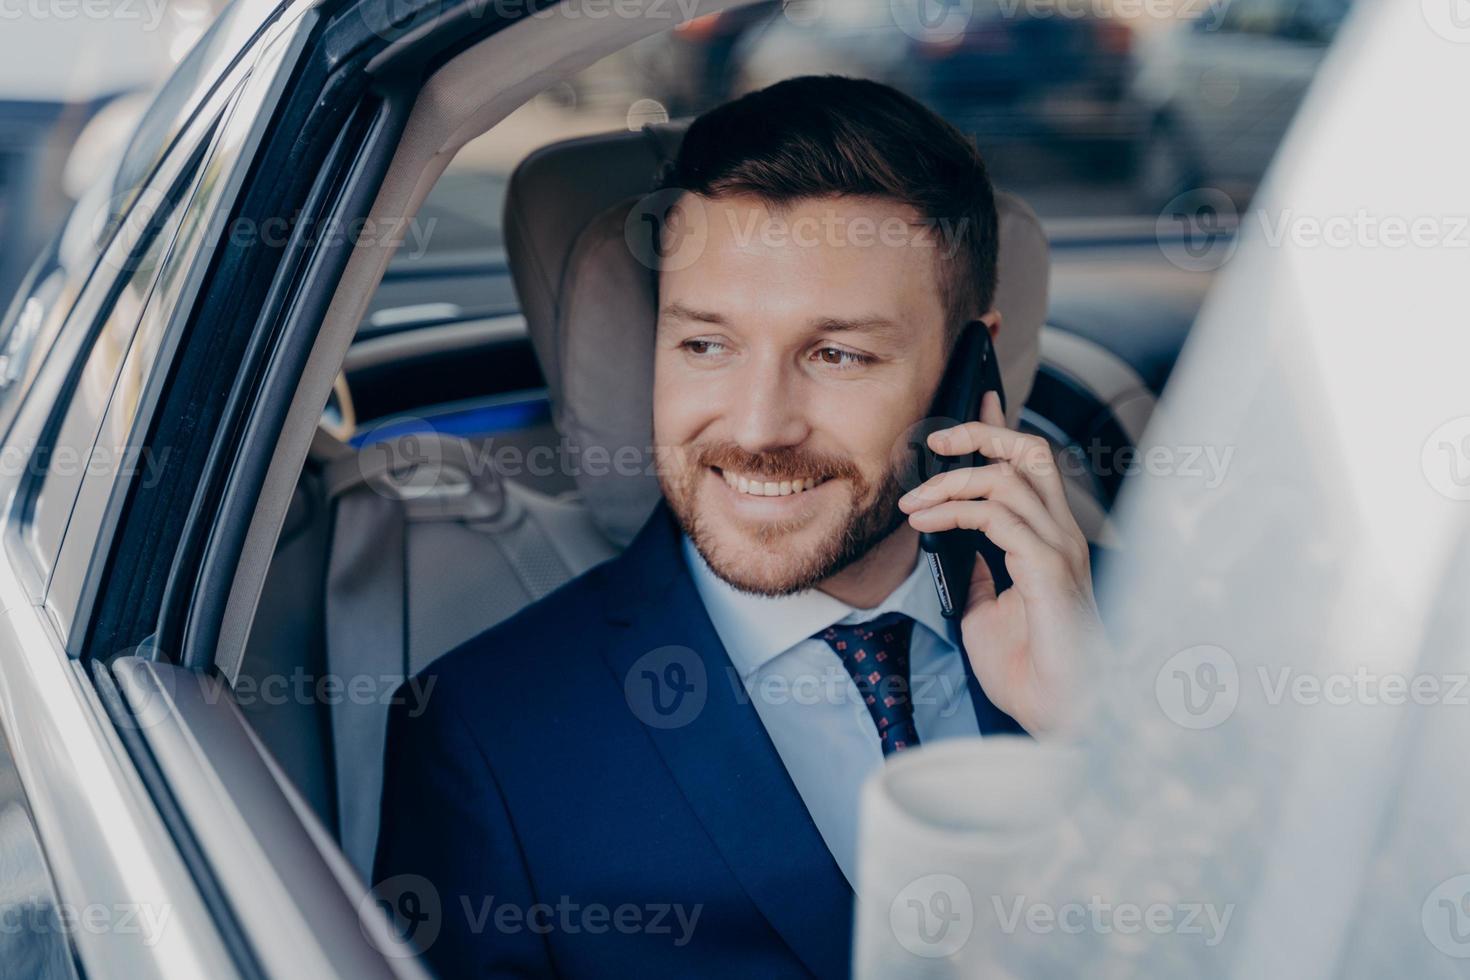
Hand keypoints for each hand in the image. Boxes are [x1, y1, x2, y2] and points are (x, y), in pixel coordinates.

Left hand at [898, 391, 1105, 735]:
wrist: (1058, 715)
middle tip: (934, 440)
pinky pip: (999, 517)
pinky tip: (927, 523)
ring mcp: (1058, 550)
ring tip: (912, 501)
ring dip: (951, 481)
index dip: (999, 430)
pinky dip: (956, 511)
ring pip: (1010, 477)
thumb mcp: (986, 611)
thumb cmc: (1027, 671)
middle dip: (981, 434)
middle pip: (1031, 453)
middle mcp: (1060, 536)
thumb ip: (975, 572)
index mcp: (1049, 542)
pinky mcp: (1048, 570)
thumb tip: (947, 545)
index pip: (1027, 468)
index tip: (975, 402)